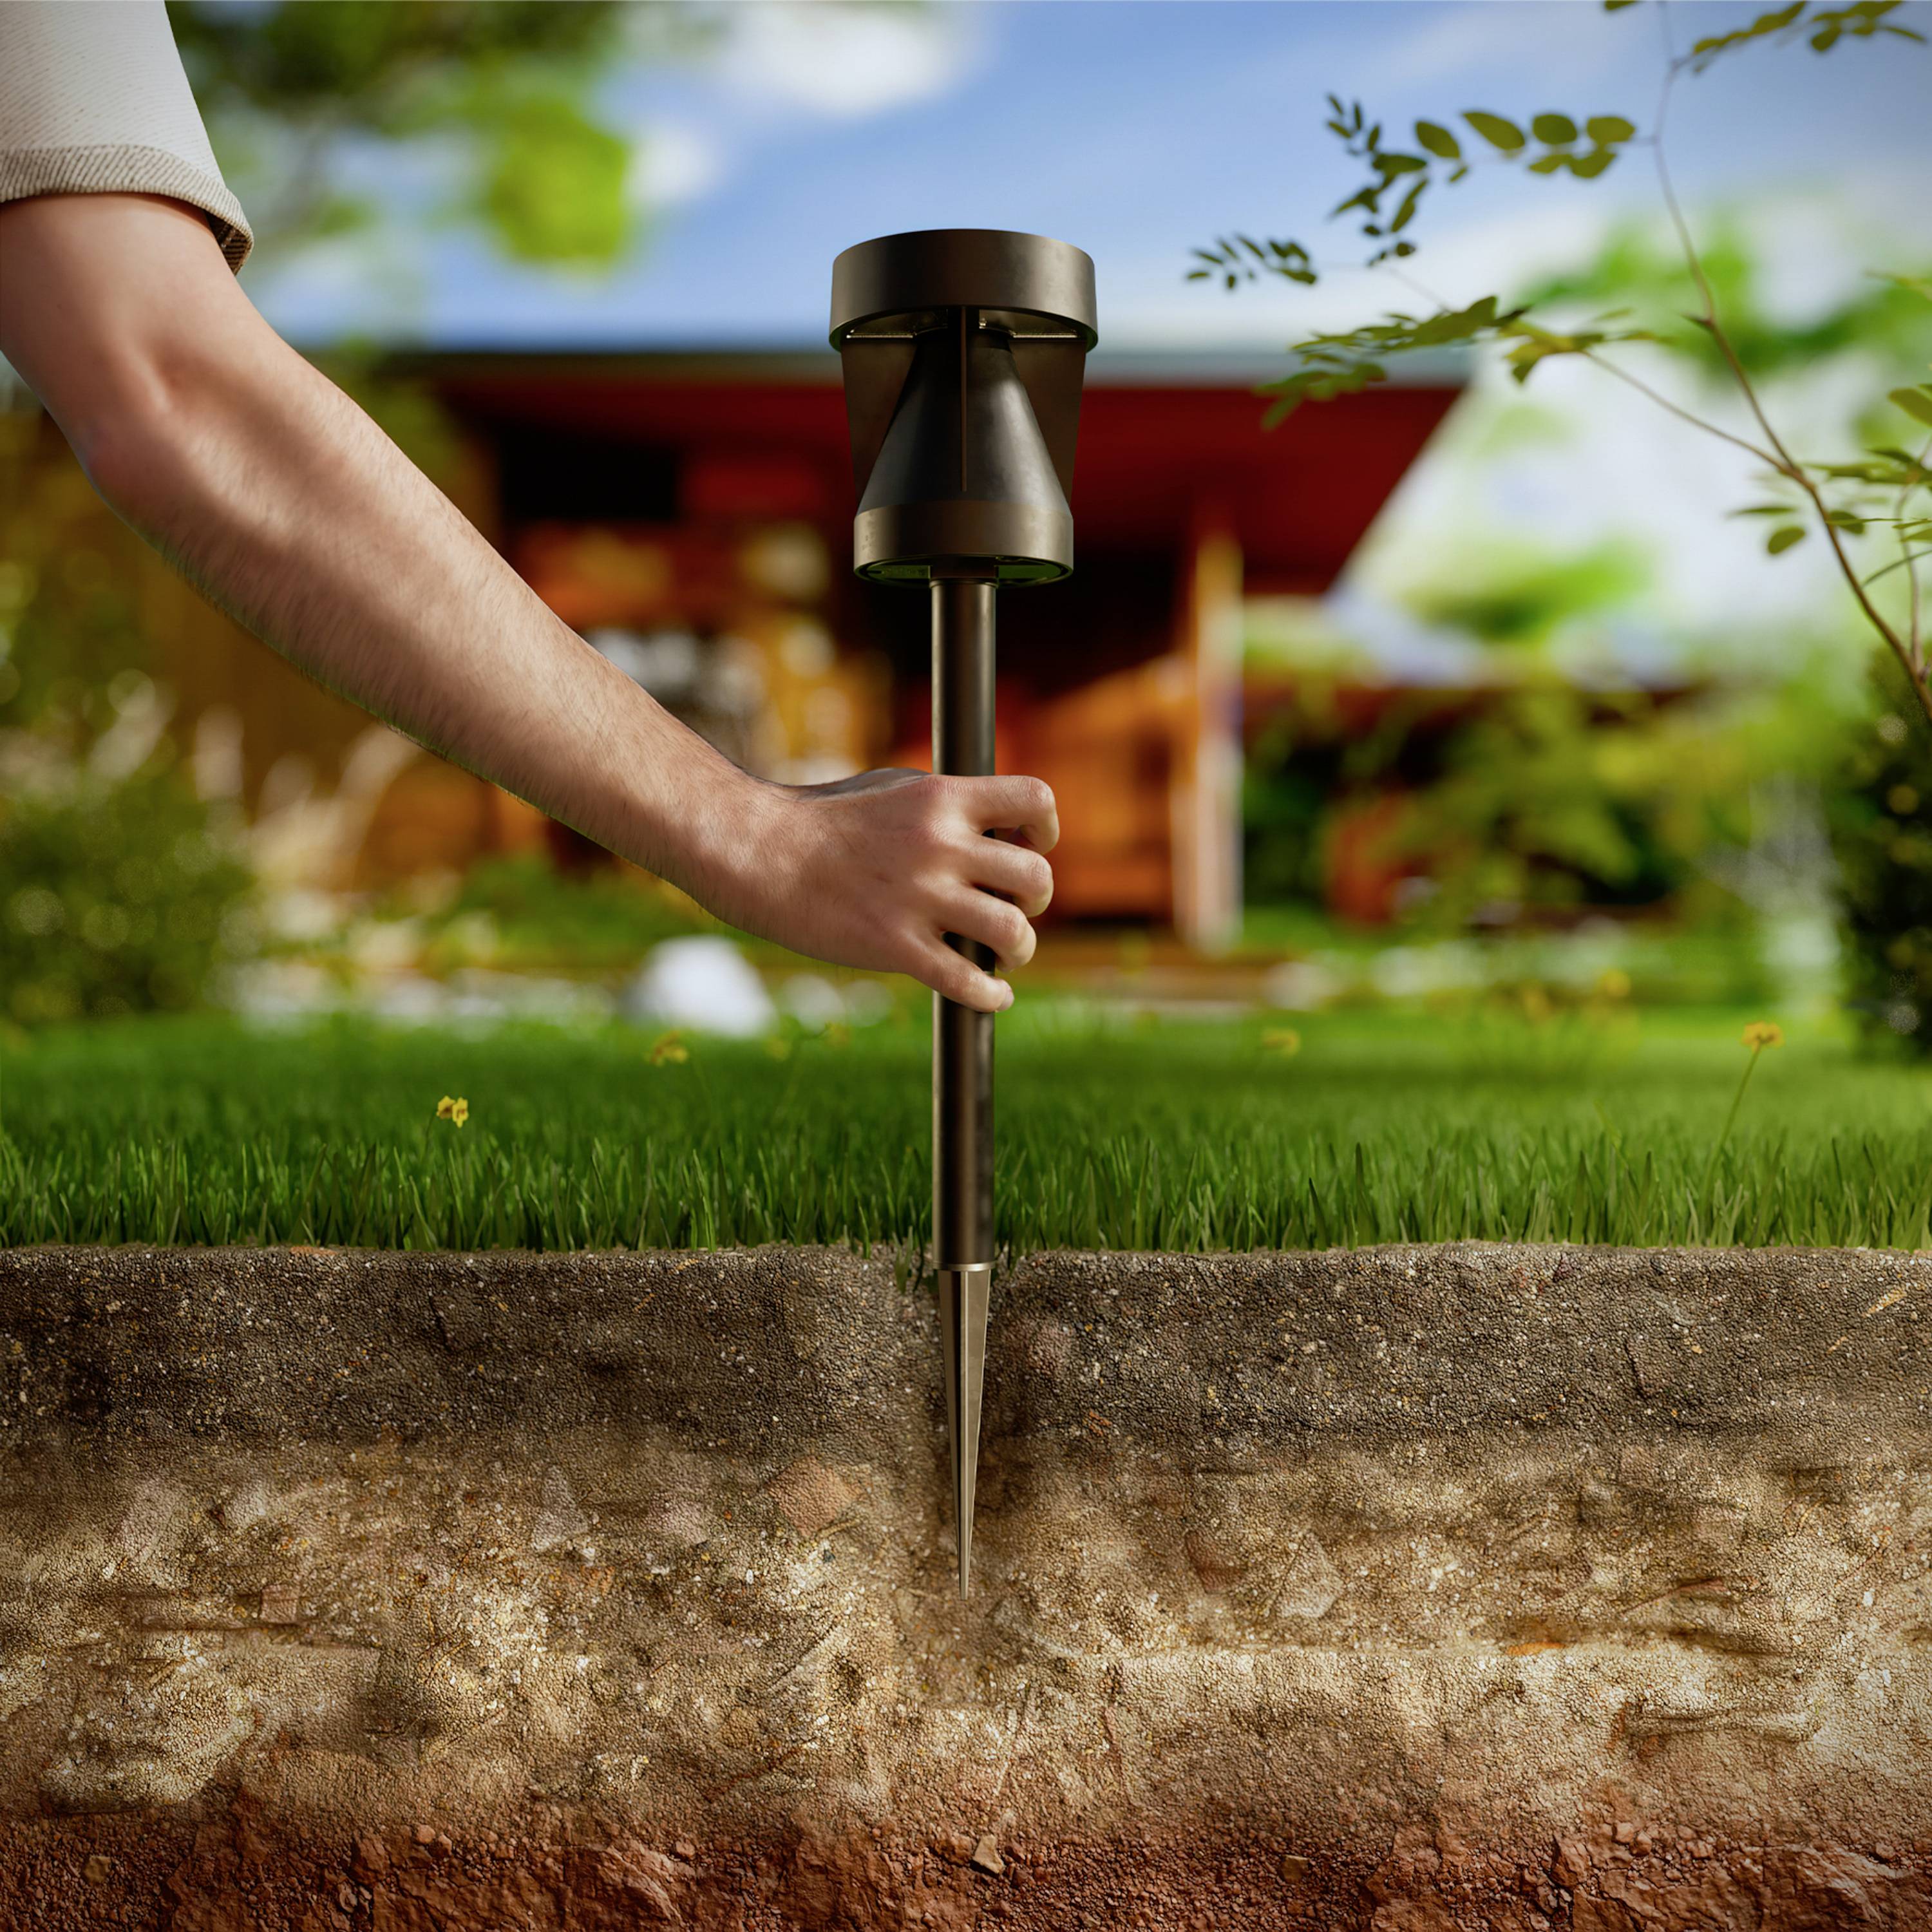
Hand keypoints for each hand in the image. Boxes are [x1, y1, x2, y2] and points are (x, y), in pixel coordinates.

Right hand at [715, 768, 1057, 1013]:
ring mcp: (919, 897)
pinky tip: (992, 994)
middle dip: (1036, 901)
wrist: (762, 852)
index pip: (1035, 800)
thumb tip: (1001, 827)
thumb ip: (947, 804)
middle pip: (1035, 877)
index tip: (1033, 845)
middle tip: (1014, 910)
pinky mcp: (895, 946)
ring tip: (1006, 954)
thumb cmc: (826, 819)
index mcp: (942, 798)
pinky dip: (992, 995)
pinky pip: (968, 980)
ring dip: (1021, 949)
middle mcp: (940, 845)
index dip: (1047, 828)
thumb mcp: (894, 788)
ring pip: (1013, 932)